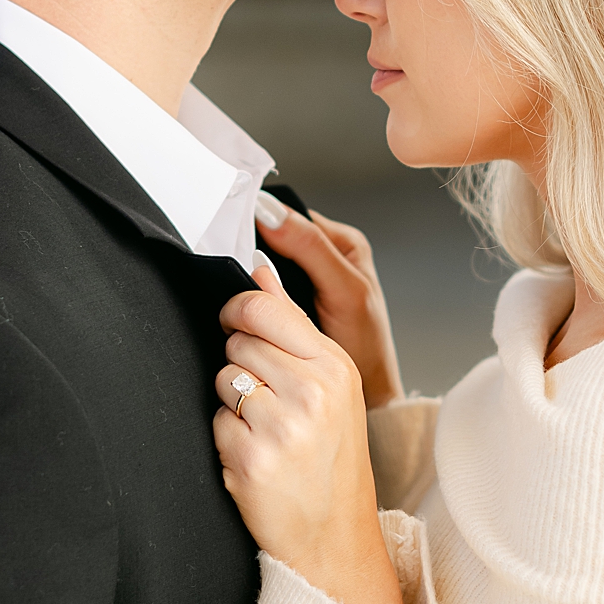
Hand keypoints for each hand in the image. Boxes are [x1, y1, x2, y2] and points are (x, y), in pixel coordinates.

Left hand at [210, 259, 405, 603]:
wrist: (333, 536)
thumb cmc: (330, 459)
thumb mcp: (329, 387)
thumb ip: (292, 327)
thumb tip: (260, 269)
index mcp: (335, 367)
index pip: (265, 308)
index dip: (238, 309)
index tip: (235, 320)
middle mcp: (313, 392)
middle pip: (238, 341)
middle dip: (240, 364)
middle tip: (266, 398)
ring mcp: (282, 427)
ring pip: (222, 378)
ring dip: (231, 401)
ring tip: (263, 428)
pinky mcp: (251, 458)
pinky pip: (214, 420)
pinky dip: (225, 437)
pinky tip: (254, 455)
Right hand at [255, 196, 400, 407]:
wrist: (364, 391)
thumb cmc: (365, 344)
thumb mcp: (343, 289)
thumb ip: (310, 248)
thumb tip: (270, 212)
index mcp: (340, 241)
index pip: (289, 215)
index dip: (260, 224)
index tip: (238, 240)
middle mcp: (321, 256)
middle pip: (271, 240)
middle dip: (254, 255)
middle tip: (247, 277)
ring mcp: (302, 281)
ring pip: (261, 267)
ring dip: (250, 281)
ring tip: (248, 295)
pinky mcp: (286, 303)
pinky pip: (259, 291)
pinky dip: (253, 300)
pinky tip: (252, 309)